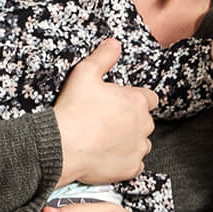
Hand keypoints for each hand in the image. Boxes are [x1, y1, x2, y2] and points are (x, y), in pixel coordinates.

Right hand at [53, 38, 157, 186]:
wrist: (63, 145)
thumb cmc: (74, 109)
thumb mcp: (85, 73)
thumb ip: (103, 57)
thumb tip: (115, 44)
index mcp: (137, 101)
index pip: (149, 99)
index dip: (135, 100)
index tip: (120, 104)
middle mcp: (144, 124)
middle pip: (144, 121)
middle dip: (130, 121)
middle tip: (106, 122)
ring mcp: (138, 148)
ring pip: (140, 143)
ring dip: (129, 141)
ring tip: (104, 140)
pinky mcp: (131, 168)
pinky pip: (134, 164)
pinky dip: (124, 161)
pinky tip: (107, 156)